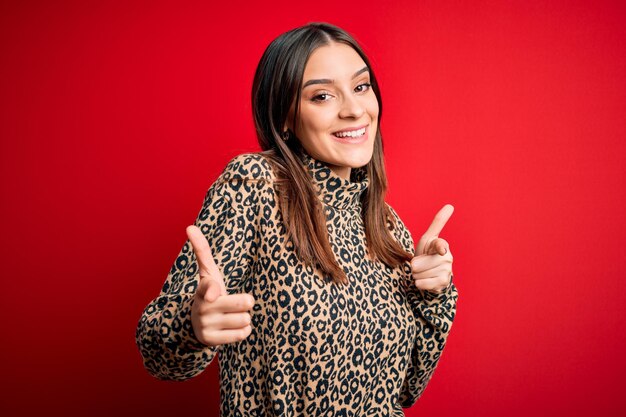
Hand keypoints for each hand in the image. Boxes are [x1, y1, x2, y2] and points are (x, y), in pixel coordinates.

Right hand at [186, 225, 254, 346]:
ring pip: (245, 319)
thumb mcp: (207, 273)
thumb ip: (202, 251)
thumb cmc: (209, 292)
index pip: (210, 287)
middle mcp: (203, 307)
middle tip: (233, 303)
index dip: (213, 290)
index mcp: (204, 289)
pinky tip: (231, 327)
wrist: (196, 323)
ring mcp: (205, 325)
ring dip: (243, 317)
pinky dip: (242, 330)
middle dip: (245, 302)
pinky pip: (243, 334)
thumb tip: (189, 227)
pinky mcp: (211, 341)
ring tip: (230, 315)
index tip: (214, 293)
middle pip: (244, 303)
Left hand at [411, 204, 454, 293]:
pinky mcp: (443, 283)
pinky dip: (419, 283)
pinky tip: (425, 280)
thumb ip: (438, 223)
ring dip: (417, 274)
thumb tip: (450, 205)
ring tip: (423, 271)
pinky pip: (422, 283)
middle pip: (419, 263)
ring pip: (419, 273)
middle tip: (421, 264)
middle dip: (415, 265)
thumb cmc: (428, 254)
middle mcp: (447, 258)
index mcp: (442, 245)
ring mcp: (446, 272)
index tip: (441, 251)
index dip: (439, 248)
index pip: (439, 246)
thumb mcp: (428, 239)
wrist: (432, 275)